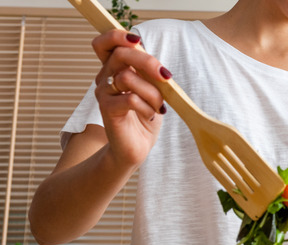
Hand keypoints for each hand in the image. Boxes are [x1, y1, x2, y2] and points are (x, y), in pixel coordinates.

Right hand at [91, 29, 169, 168]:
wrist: (135, 147)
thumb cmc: (145, 116)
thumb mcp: (152, 90)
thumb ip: (149, 73)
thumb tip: (157, 62)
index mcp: (115, 69)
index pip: (105, 43)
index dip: (118, 35)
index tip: (137, 40)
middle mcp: (105, 78)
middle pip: (120, 54)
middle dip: (148, 62)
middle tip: (165, 77)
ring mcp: (104, 93)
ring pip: (128, 77)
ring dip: (152, 92)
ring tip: (159, 107)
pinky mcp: (107, 110)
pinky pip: (130, 99)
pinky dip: (147, 107)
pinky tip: (151, 115)